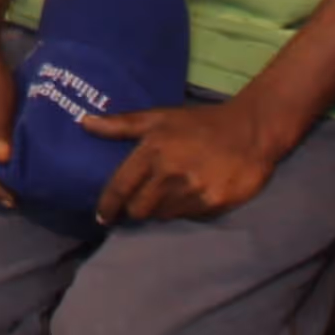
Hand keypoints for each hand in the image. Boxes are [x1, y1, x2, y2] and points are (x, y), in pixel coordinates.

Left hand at [85, 95, 295, 224]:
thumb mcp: (159, 117)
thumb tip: (84, 122)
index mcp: (152, 151)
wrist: (250, 130)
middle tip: (138, 204)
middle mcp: (169, 173)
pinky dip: (184, 211)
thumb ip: (121, 124)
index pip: (119, 188)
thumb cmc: (199, 123)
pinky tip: (189, 197)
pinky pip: (187, 218)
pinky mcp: (213, 204)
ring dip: (160, 210)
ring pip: (162, 216)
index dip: (107, 207)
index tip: (102, 217)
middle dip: (135, 209)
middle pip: (139, 209)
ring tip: (166, 197)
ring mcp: (192, 191)